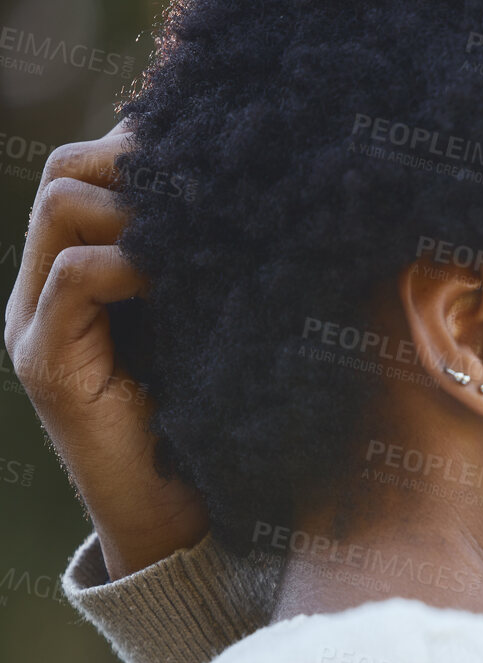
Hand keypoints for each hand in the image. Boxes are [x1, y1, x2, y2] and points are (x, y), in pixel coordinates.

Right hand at [4, 123, 209, 578]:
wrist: (177, 519)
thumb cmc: (212, 417)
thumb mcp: (215, 322)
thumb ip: (213, 267)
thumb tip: (267, 198)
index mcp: (85, 270)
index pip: (91, 167)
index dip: (146, 144)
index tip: (218, 150)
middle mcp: (48, 286)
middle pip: (69, 170)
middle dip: (137, 160)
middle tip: (211, 185)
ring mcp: (36, 321)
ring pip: (63, 206)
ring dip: (137, 205)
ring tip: (197, 235)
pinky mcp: (45, 362)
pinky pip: (75, 276)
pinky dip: (129, 262)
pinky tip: (181, 280)